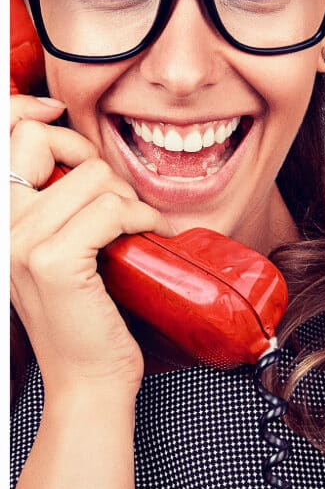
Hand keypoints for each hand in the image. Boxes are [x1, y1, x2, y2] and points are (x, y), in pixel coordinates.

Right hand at [9, 95, 160, 394]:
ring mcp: (20, 242)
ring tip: (135, 232)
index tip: (59, 112)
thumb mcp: (65, 248)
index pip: (4, 135)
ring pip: (94, 178)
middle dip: (101, 169)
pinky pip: (112, 209)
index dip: (29, 113)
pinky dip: (141, 218)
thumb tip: (83, 154)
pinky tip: (147, 240)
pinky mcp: (53, 260)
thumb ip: (62, 205)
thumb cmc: (89, 313)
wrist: (89, 377)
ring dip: (130, 201)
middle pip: (53, 146)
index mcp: (0, 218)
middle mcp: (0, 225)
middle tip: (122, 209)